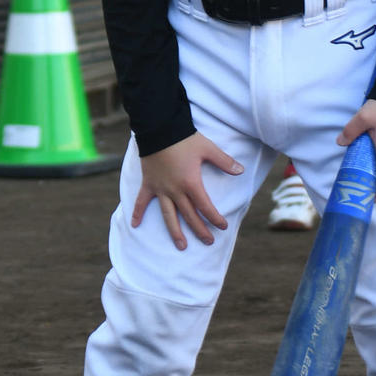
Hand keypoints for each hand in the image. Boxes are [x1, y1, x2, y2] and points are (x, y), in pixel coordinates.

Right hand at [131, 133, 243, 250]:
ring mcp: (160, 189)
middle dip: (200, 230)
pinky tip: (135, 225)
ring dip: (175, 231)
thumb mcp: (208, 148)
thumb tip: (241, 170)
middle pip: (189, 216)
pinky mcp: (148, 184)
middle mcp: (175, 191)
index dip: (215, 218)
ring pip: (168, 215)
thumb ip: (224, 161)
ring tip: (181, 246)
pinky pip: (142, 201)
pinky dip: (137, 213)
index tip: (223, 226)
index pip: (206, 207)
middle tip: (208, 242)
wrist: (158, 129)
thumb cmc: (183, 139)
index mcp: (191, 183)